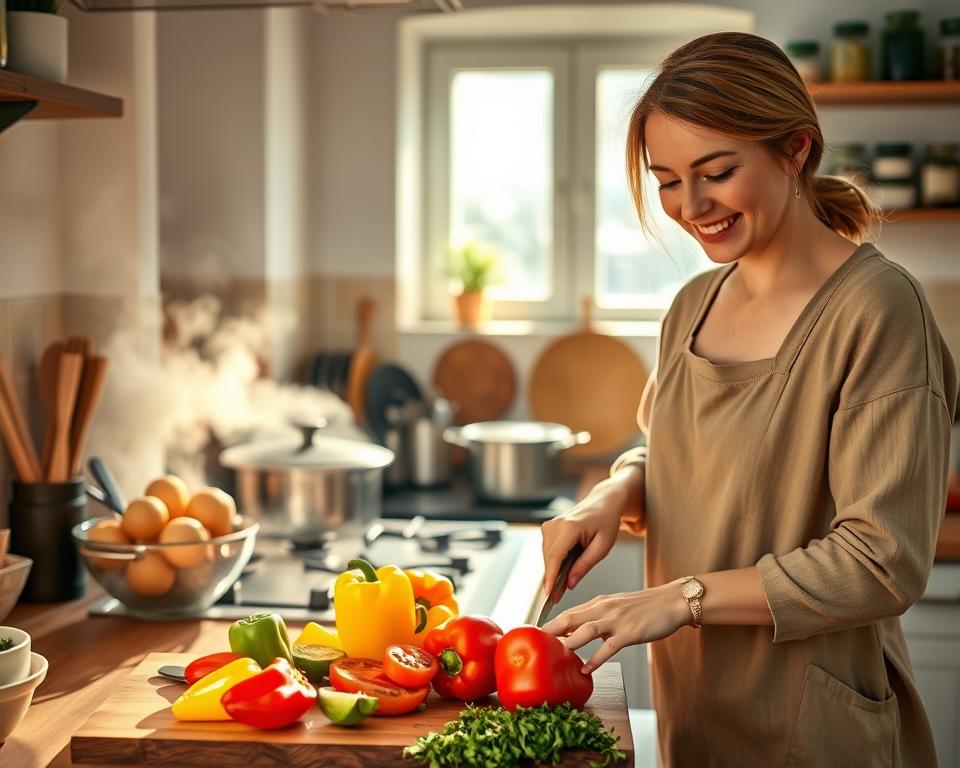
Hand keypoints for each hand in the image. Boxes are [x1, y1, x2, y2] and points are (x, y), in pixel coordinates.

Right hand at [540, 468, 638, 595]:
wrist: (603, 502)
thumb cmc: (606, 522)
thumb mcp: (602, 547)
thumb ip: (584, 565)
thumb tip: (569, 583)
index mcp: (570, 527)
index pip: (555, 557)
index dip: (551, 577)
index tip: (548, 594)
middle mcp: (555, 524)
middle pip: (549, 559)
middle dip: (553, 578)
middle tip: (558, 598)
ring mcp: (549, 524)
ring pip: (547, 556)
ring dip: (554, 570)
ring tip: (564, 581)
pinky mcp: (548, 527)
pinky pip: (548, 550)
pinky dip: (555, 561)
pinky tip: (564, 568)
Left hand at [541, 582, 690, 672]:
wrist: (672, 601)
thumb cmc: (645, 607)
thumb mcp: (616, 607)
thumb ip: (598, 617)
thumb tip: (578, 630)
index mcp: (599, 603)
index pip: (569, 611)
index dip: (551, 622)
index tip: (536, 633)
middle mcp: (604, 608)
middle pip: (571, 617)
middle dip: (551, 629)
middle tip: (536, 642)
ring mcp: (616, 620)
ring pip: (586, 629)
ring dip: (570, 641)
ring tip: (556, 654)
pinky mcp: (629, 633)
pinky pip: (609, 647)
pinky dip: (596, 658)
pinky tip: (586, 669)